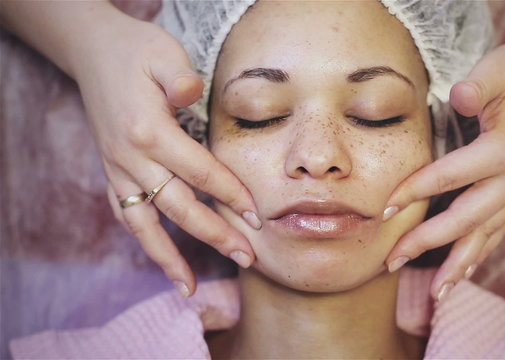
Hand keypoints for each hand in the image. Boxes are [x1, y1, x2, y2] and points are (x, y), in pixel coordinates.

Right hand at [71, 11, 259, 296]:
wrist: (93, 52)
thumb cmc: (136, 51)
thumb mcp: (162, 53)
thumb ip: (178, 78)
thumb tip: (191, 93)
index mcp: (149, 131)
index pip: (200, 172)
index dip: (231, 195)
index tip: (257, 217)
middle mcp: (130, 157)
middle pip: (178, 207)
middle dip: (214, 235)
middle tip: (247, 258)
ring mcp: (117, 168)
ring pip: (144, 223)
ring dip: (168, 257)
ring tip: (188, 288)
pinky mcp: (111, 172)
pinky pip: (125, 215)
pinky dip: (143, 240)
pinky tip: (161, 261)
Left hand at [384, 42, 504, 300]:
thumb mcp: (497, 69)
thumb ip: (476, 86)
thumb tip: (458, 98)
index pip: (450, 177)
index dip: (414, 193)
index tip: (383, 211)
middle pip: (465, 220)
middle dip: (426, 244)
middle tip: (392, 262)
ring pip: (487, 236)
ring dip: (457, 265)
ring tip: (434, 293)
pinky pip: (501, 232)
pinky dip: (481, 255)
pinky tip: (465, 273)